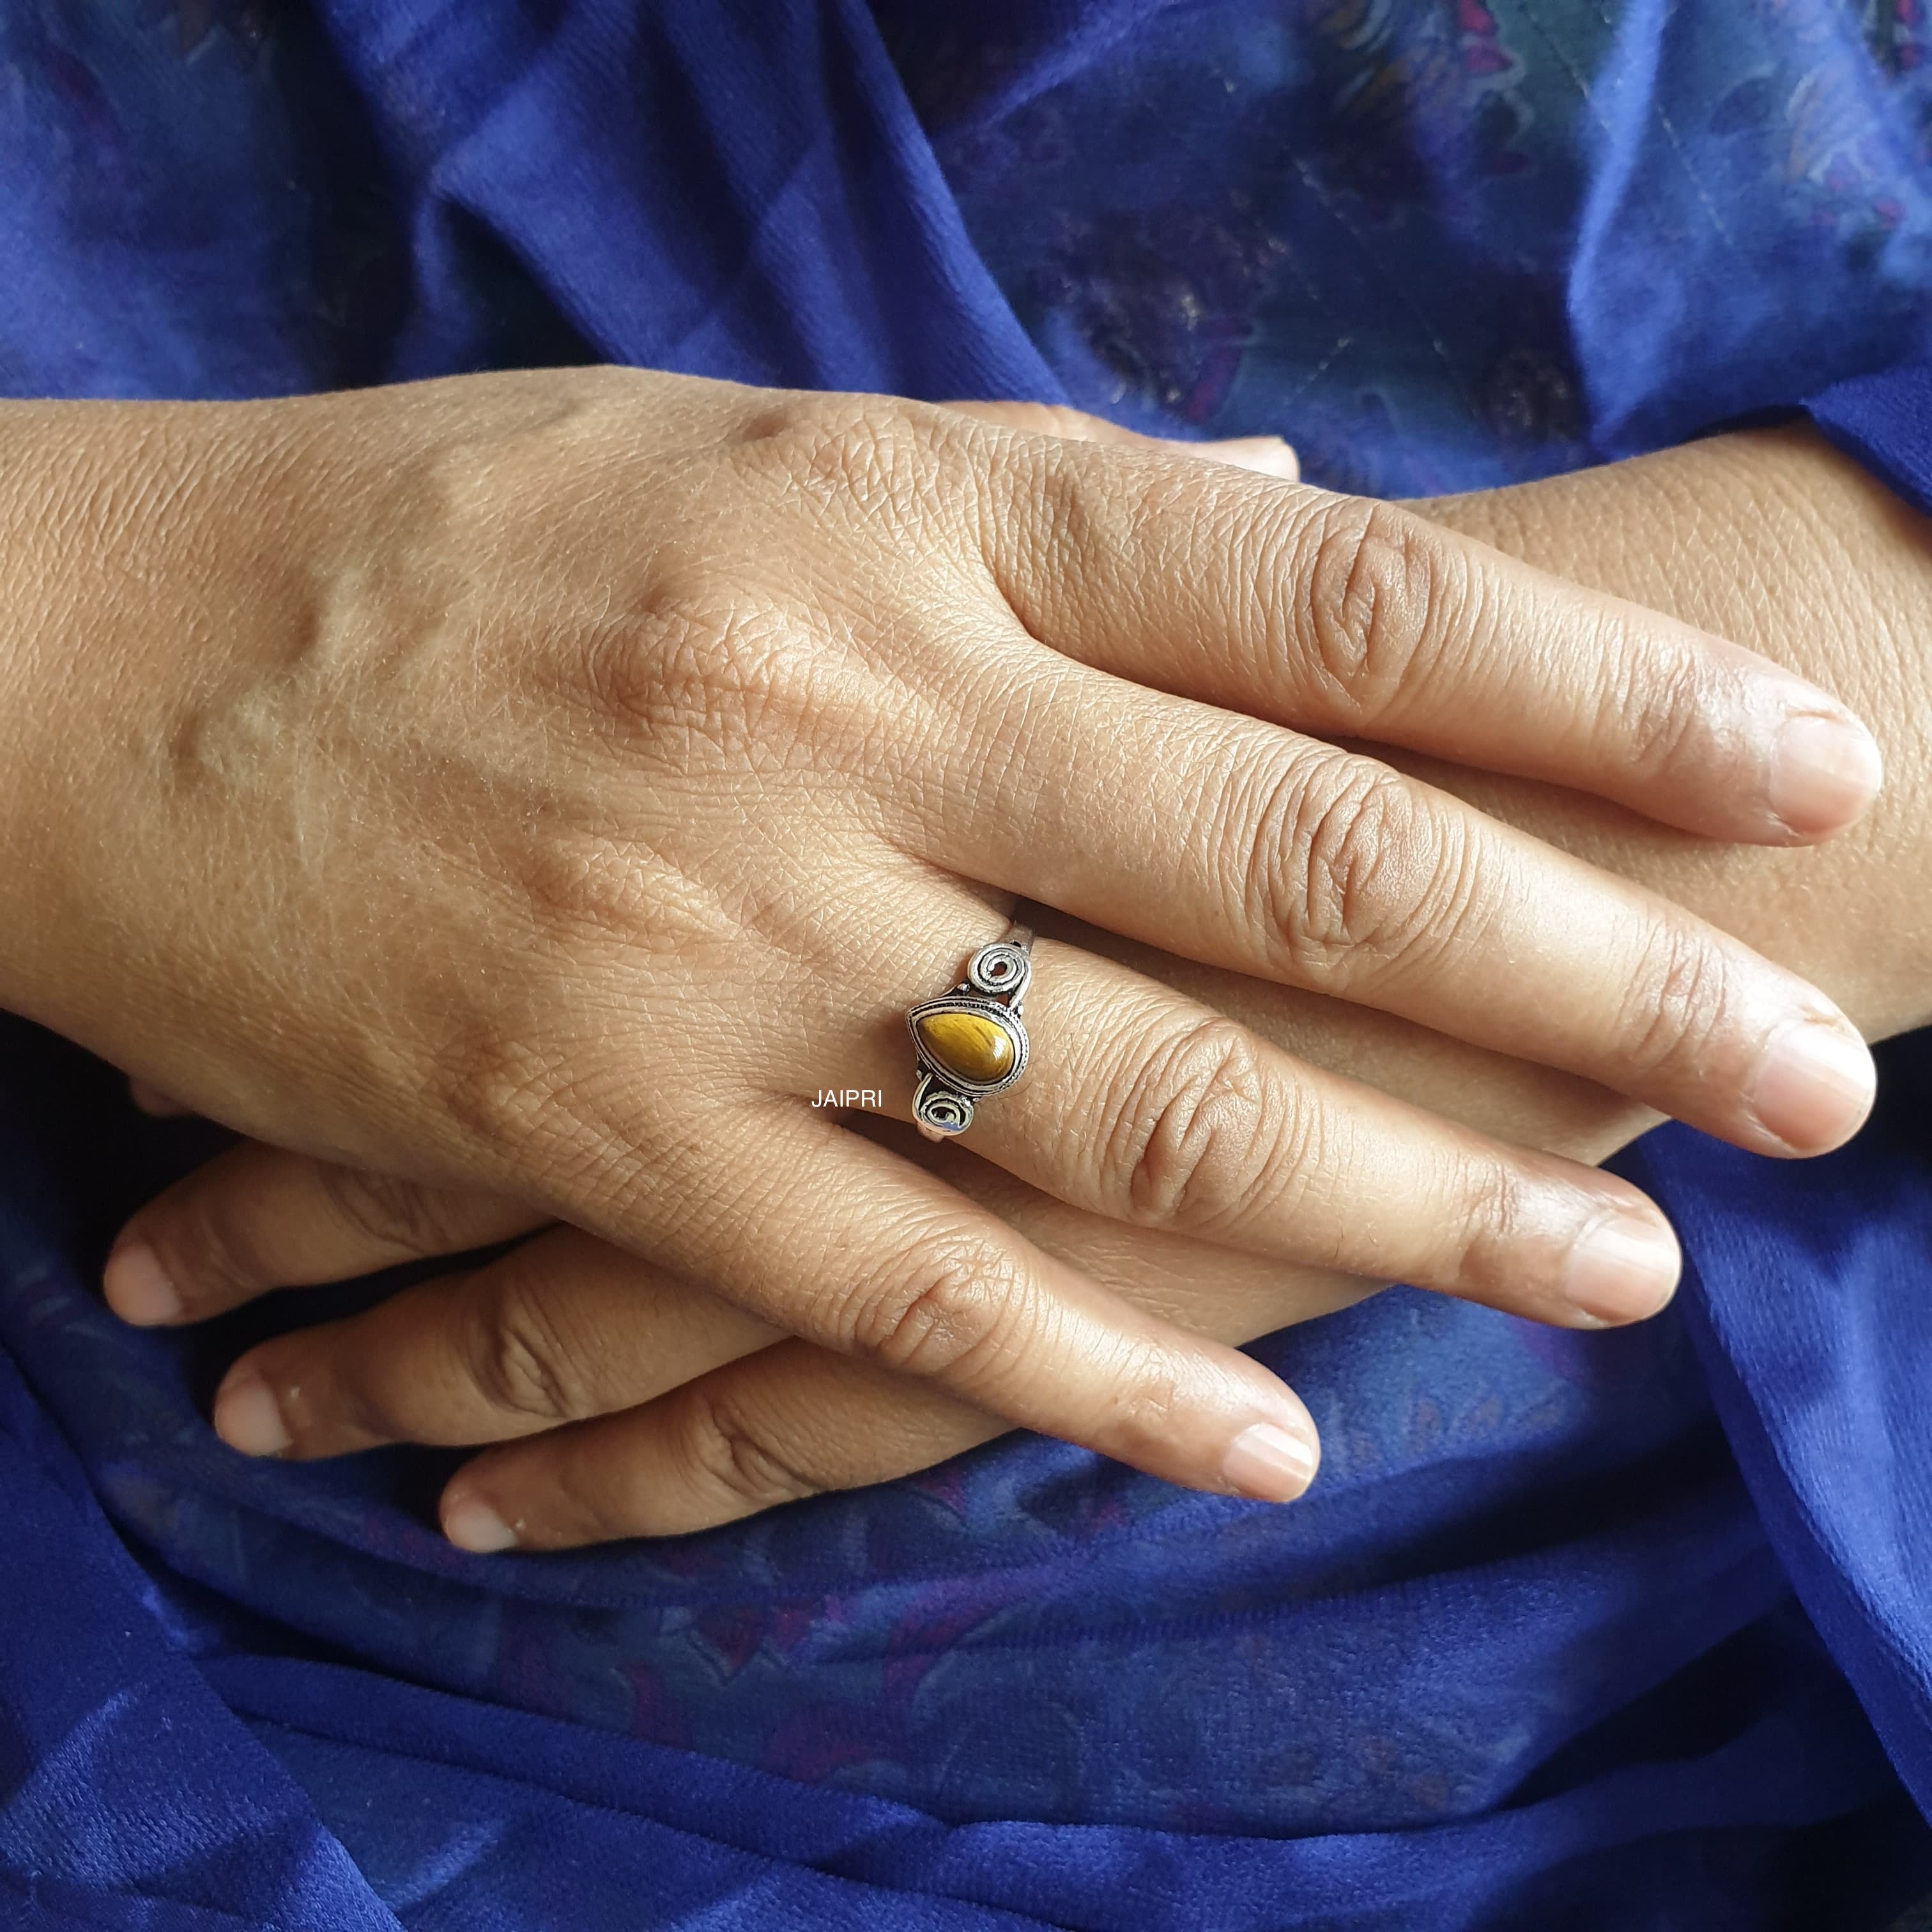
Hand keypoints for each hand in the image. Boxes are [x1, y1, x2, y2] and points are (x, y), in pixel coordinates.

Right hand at [13, 370, 1873, 1509]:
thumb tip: (1308, 522)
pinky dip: (1096, 1372)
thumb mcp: (764, 445)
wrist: (104, 660)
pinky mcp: (597, 1121)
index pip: (1328, 597)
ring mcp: (727, 934)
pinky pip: (893, 1279)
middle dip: (1592, 970)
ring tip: (1617, 1274)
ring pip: (1133, 1096)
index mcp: (906, 507)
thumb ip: (1046, 510)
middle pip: (1302, 857)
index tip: (1786, 771)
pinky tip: (1271, 1441)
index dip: (1587, 688)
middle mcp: (854, 711)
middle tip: (1803, 1077)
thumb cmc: (461, 530)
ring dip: (1403, 1204)